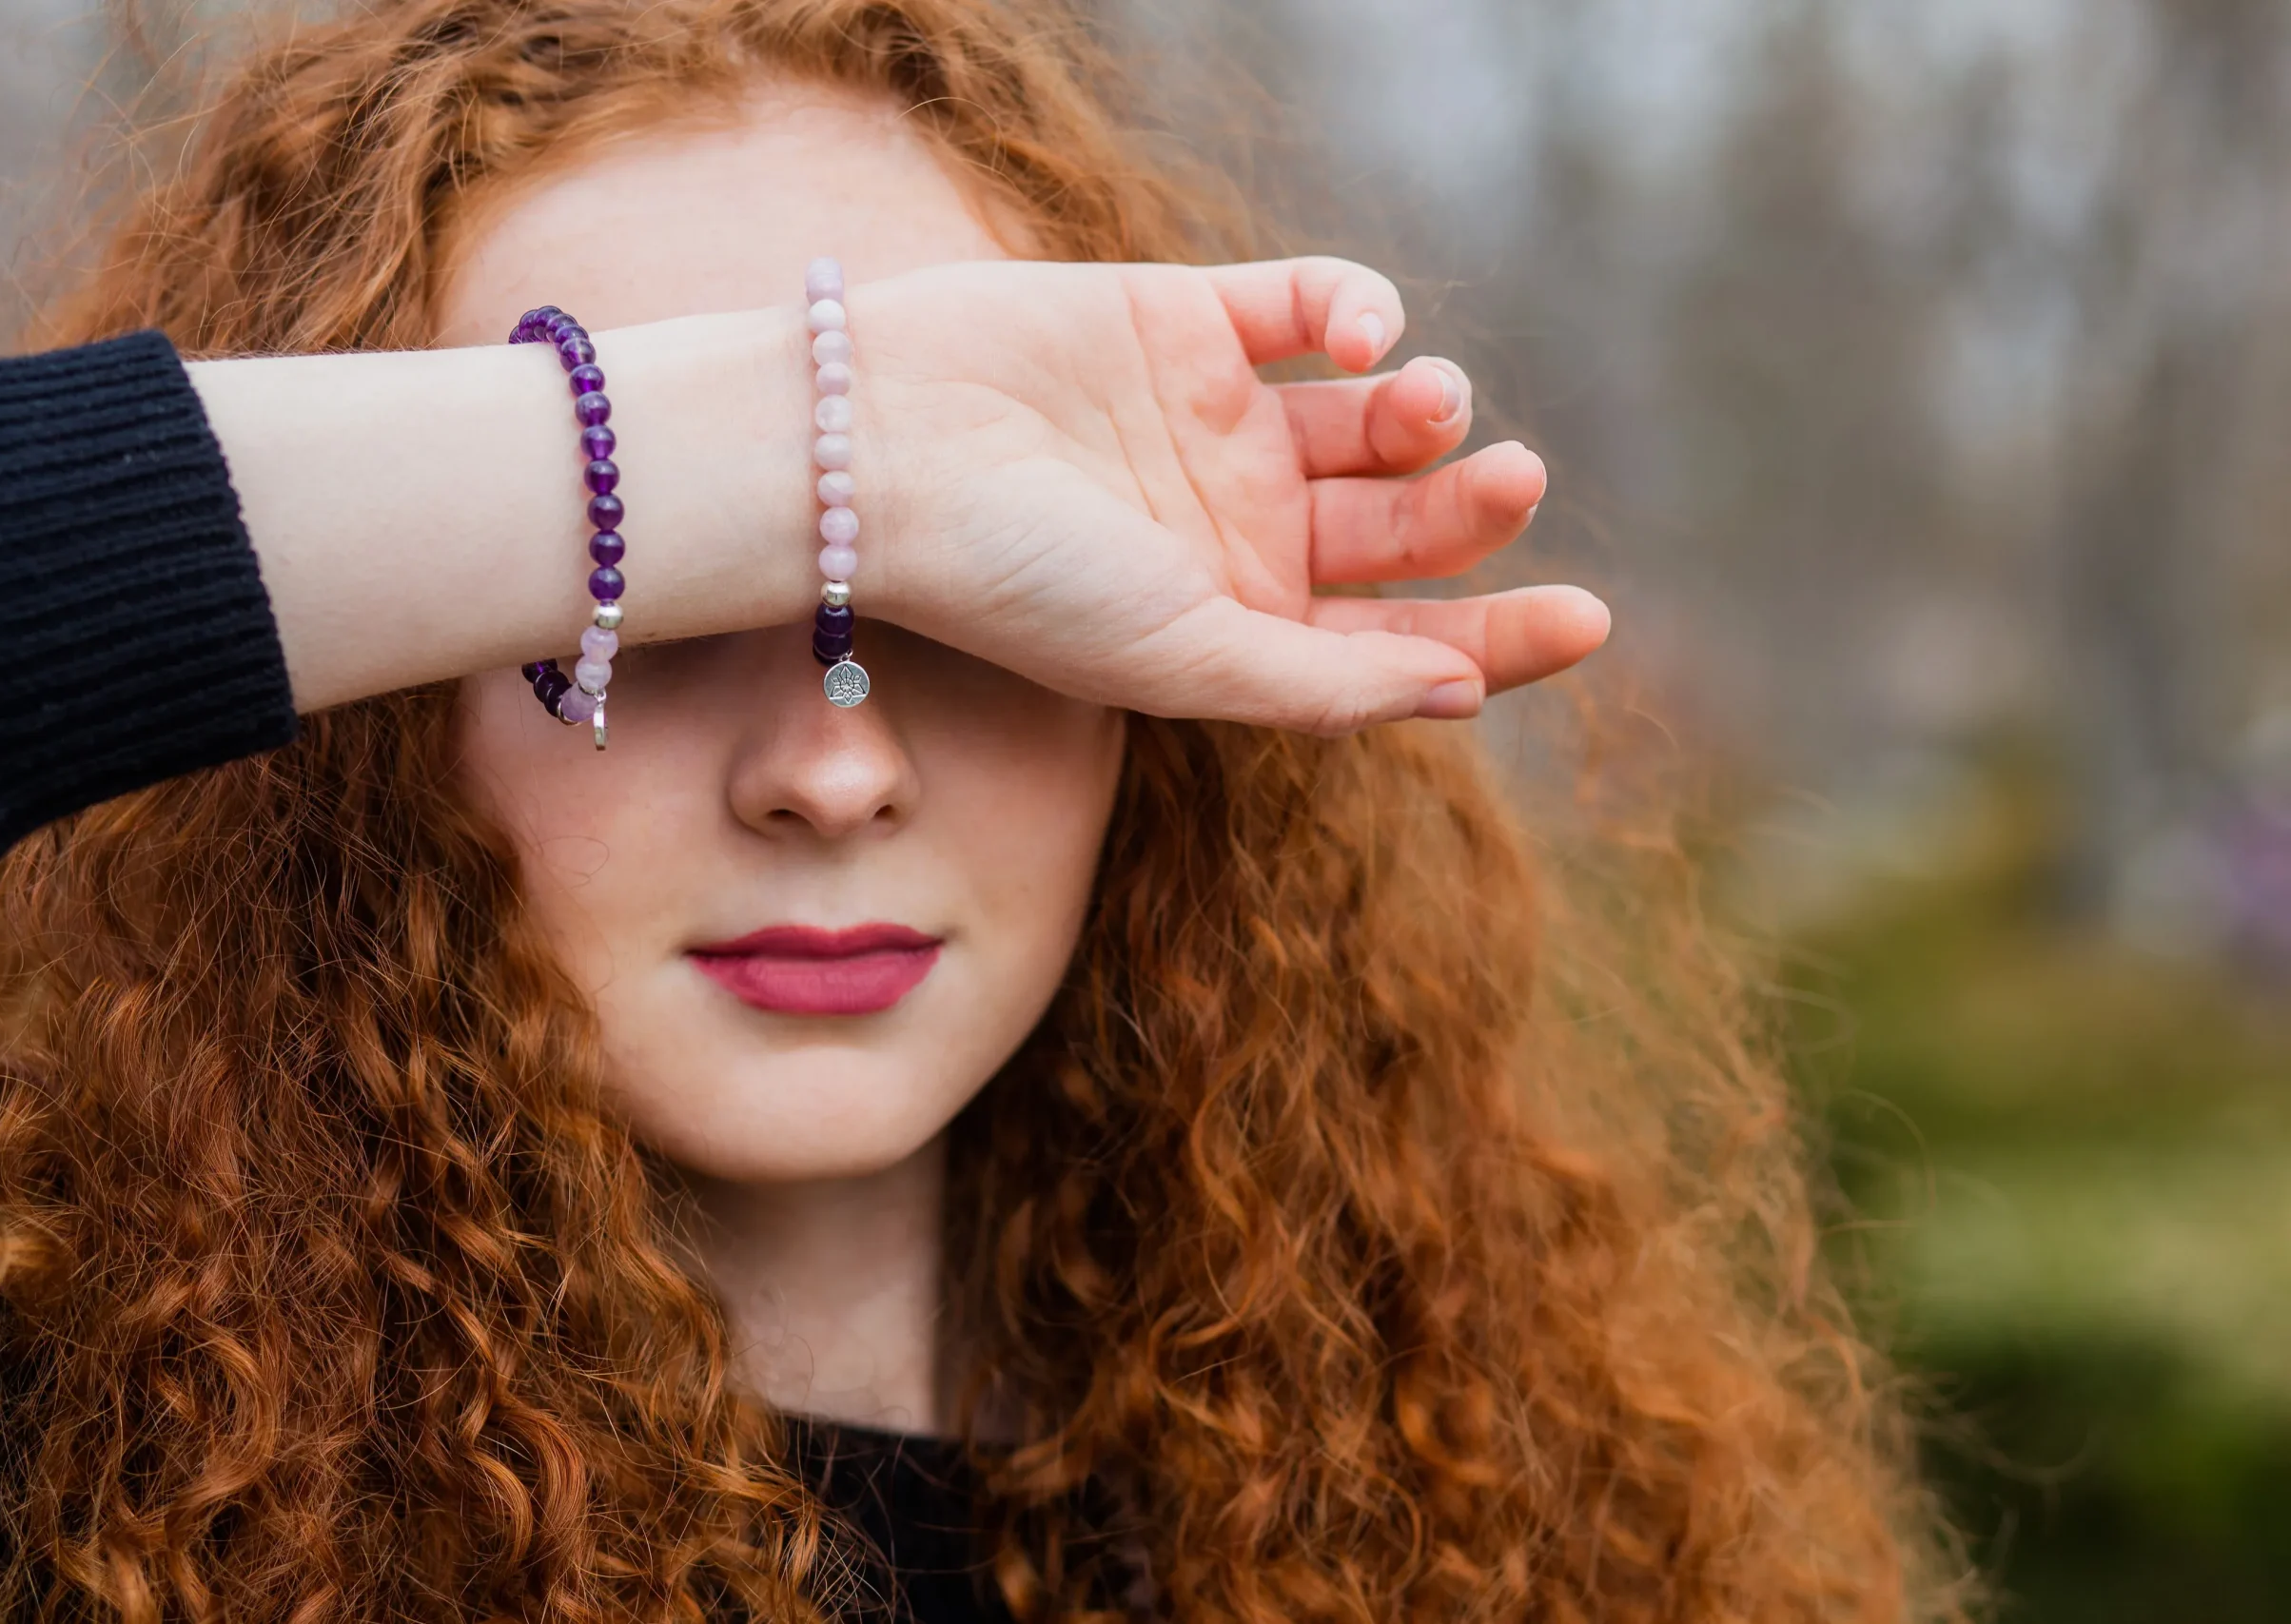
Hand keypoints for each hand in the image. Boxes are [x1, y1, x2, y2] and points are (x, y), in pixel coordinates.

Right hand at [850, 257, 1608, 733]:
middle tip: (1514, 480)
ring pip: (1370, 415)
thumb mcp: (1184, 658)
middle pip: (1400, 528)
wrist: (879, 449)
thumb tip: (1464, 693)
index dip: (1498, 636)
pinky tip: (1366, 333)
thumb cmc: (1020, 578)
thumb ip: (1324, 683)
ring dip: (1424, 408)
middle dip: (1469, 508)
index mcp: (1238, 628)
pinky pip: (1310, 303)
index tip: (1589, 618)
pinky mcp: (1187, 318)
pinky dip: (1361, 309)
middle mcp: (1235, 530)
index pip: (1397, 638)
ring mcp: (1213, 423)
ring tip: (1423, 402)